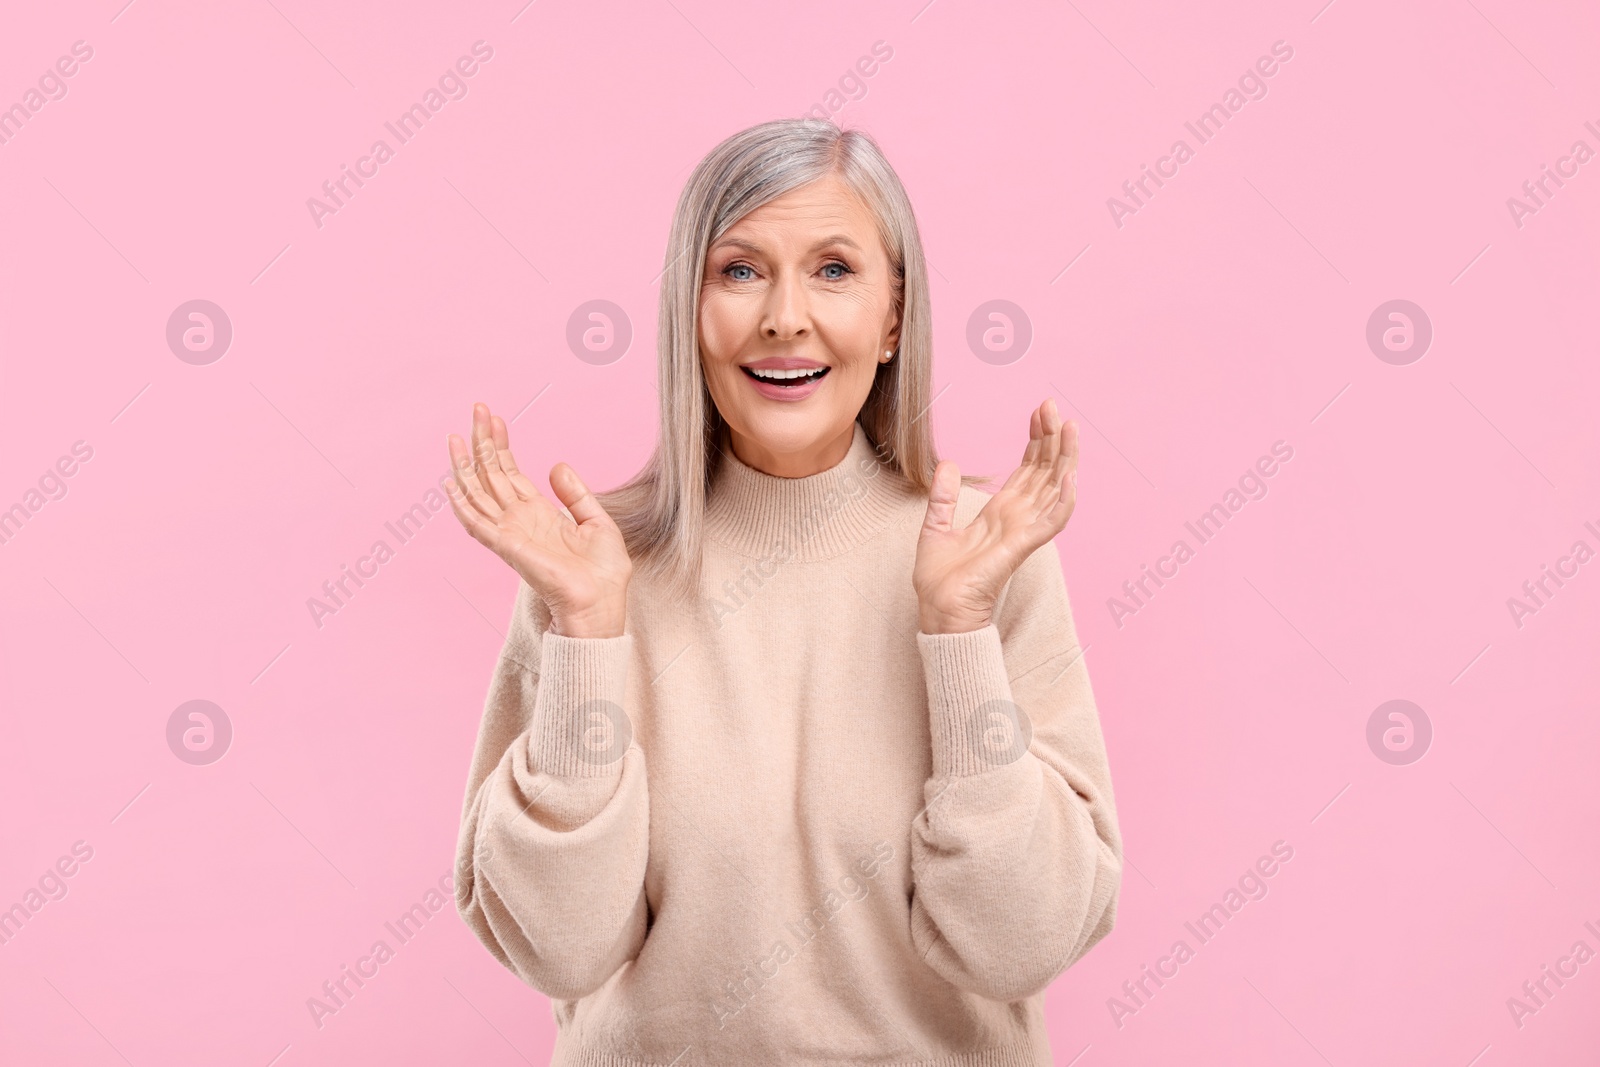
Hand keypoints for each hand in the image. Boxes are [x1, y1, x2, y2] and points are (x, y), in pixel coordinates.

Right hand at [445, 402, 631, 637]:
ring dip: (466, 465)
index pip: (510, 472)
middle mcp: (519, 520)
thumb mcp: (597, 522)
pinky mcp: (508, 547)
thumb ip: (576, 494)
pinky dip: (462, 504)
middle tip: (477, 409)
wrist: (602, 604)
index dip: (501, 445)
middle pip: (491, 474)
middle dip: (483, 442)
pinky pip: (477, 523)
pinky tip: (451, 482)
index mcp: (539, 513)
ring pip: (478, 493)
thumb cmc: (603, 573)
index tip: (495, 417)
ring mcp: (510, 533)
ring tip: (456, 435)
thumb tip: (556, 465)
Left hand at [913, 398, 1077, 633]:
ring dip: (1065, 458)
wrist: (939, 609)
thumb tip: (947, 464)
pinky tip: (1070, 475)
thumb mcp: (935, 526)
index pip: (1027, 469)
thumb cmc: (940, 578)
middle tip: (1052, 406)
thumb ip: (943, 496)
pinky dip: (1064, 499)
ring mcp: (1024, 531)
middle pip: (1044, 471)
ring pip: (1055, 488)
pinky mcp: (1023, 546)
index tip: (1039, 412)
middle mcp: (1018, 518)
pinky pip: (1052, 521)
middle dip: (1050, 438)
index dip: (1035, 440)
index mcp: (1001, 512)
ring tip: (1069, 428)